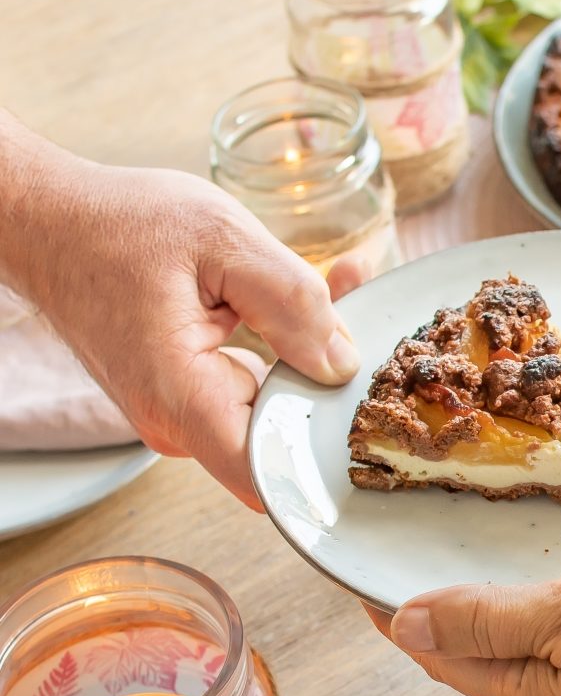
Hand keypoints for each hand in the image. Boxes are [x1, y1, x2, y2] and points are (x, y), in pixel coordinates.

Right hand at [0, 111, 366, 507]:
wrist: (54, 223)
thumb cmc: (122, 224)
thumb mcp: (224, 240)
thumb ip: (293, 302)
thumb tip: (342, 365)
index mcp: (183, 396)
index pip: (268, 472)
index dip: (326, 458)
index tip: (371, 423)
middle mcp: (179, 423)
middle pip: (284, 430)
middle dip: (334, 377)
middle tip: (370, 312)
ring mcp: (183, 415)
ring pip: (275, 402)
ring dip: (314, 350)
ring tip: (346, 281)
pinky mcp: (189, 396)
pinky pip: (254, 383)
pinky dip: (286, 343)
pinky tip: (315, 292)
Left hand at [377, 559, 560, 695]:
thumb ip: (487, 618)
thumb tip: (405, 627)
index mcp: (532, 694)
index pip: (443, 657)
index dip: (399, 620)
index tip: (367, 583)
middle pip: (484, 649)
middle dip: (448, 608)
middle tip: (419, 554)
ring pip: (534, 633)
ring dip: (503, 596)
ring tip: (482, 549)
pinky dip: (556, 592)